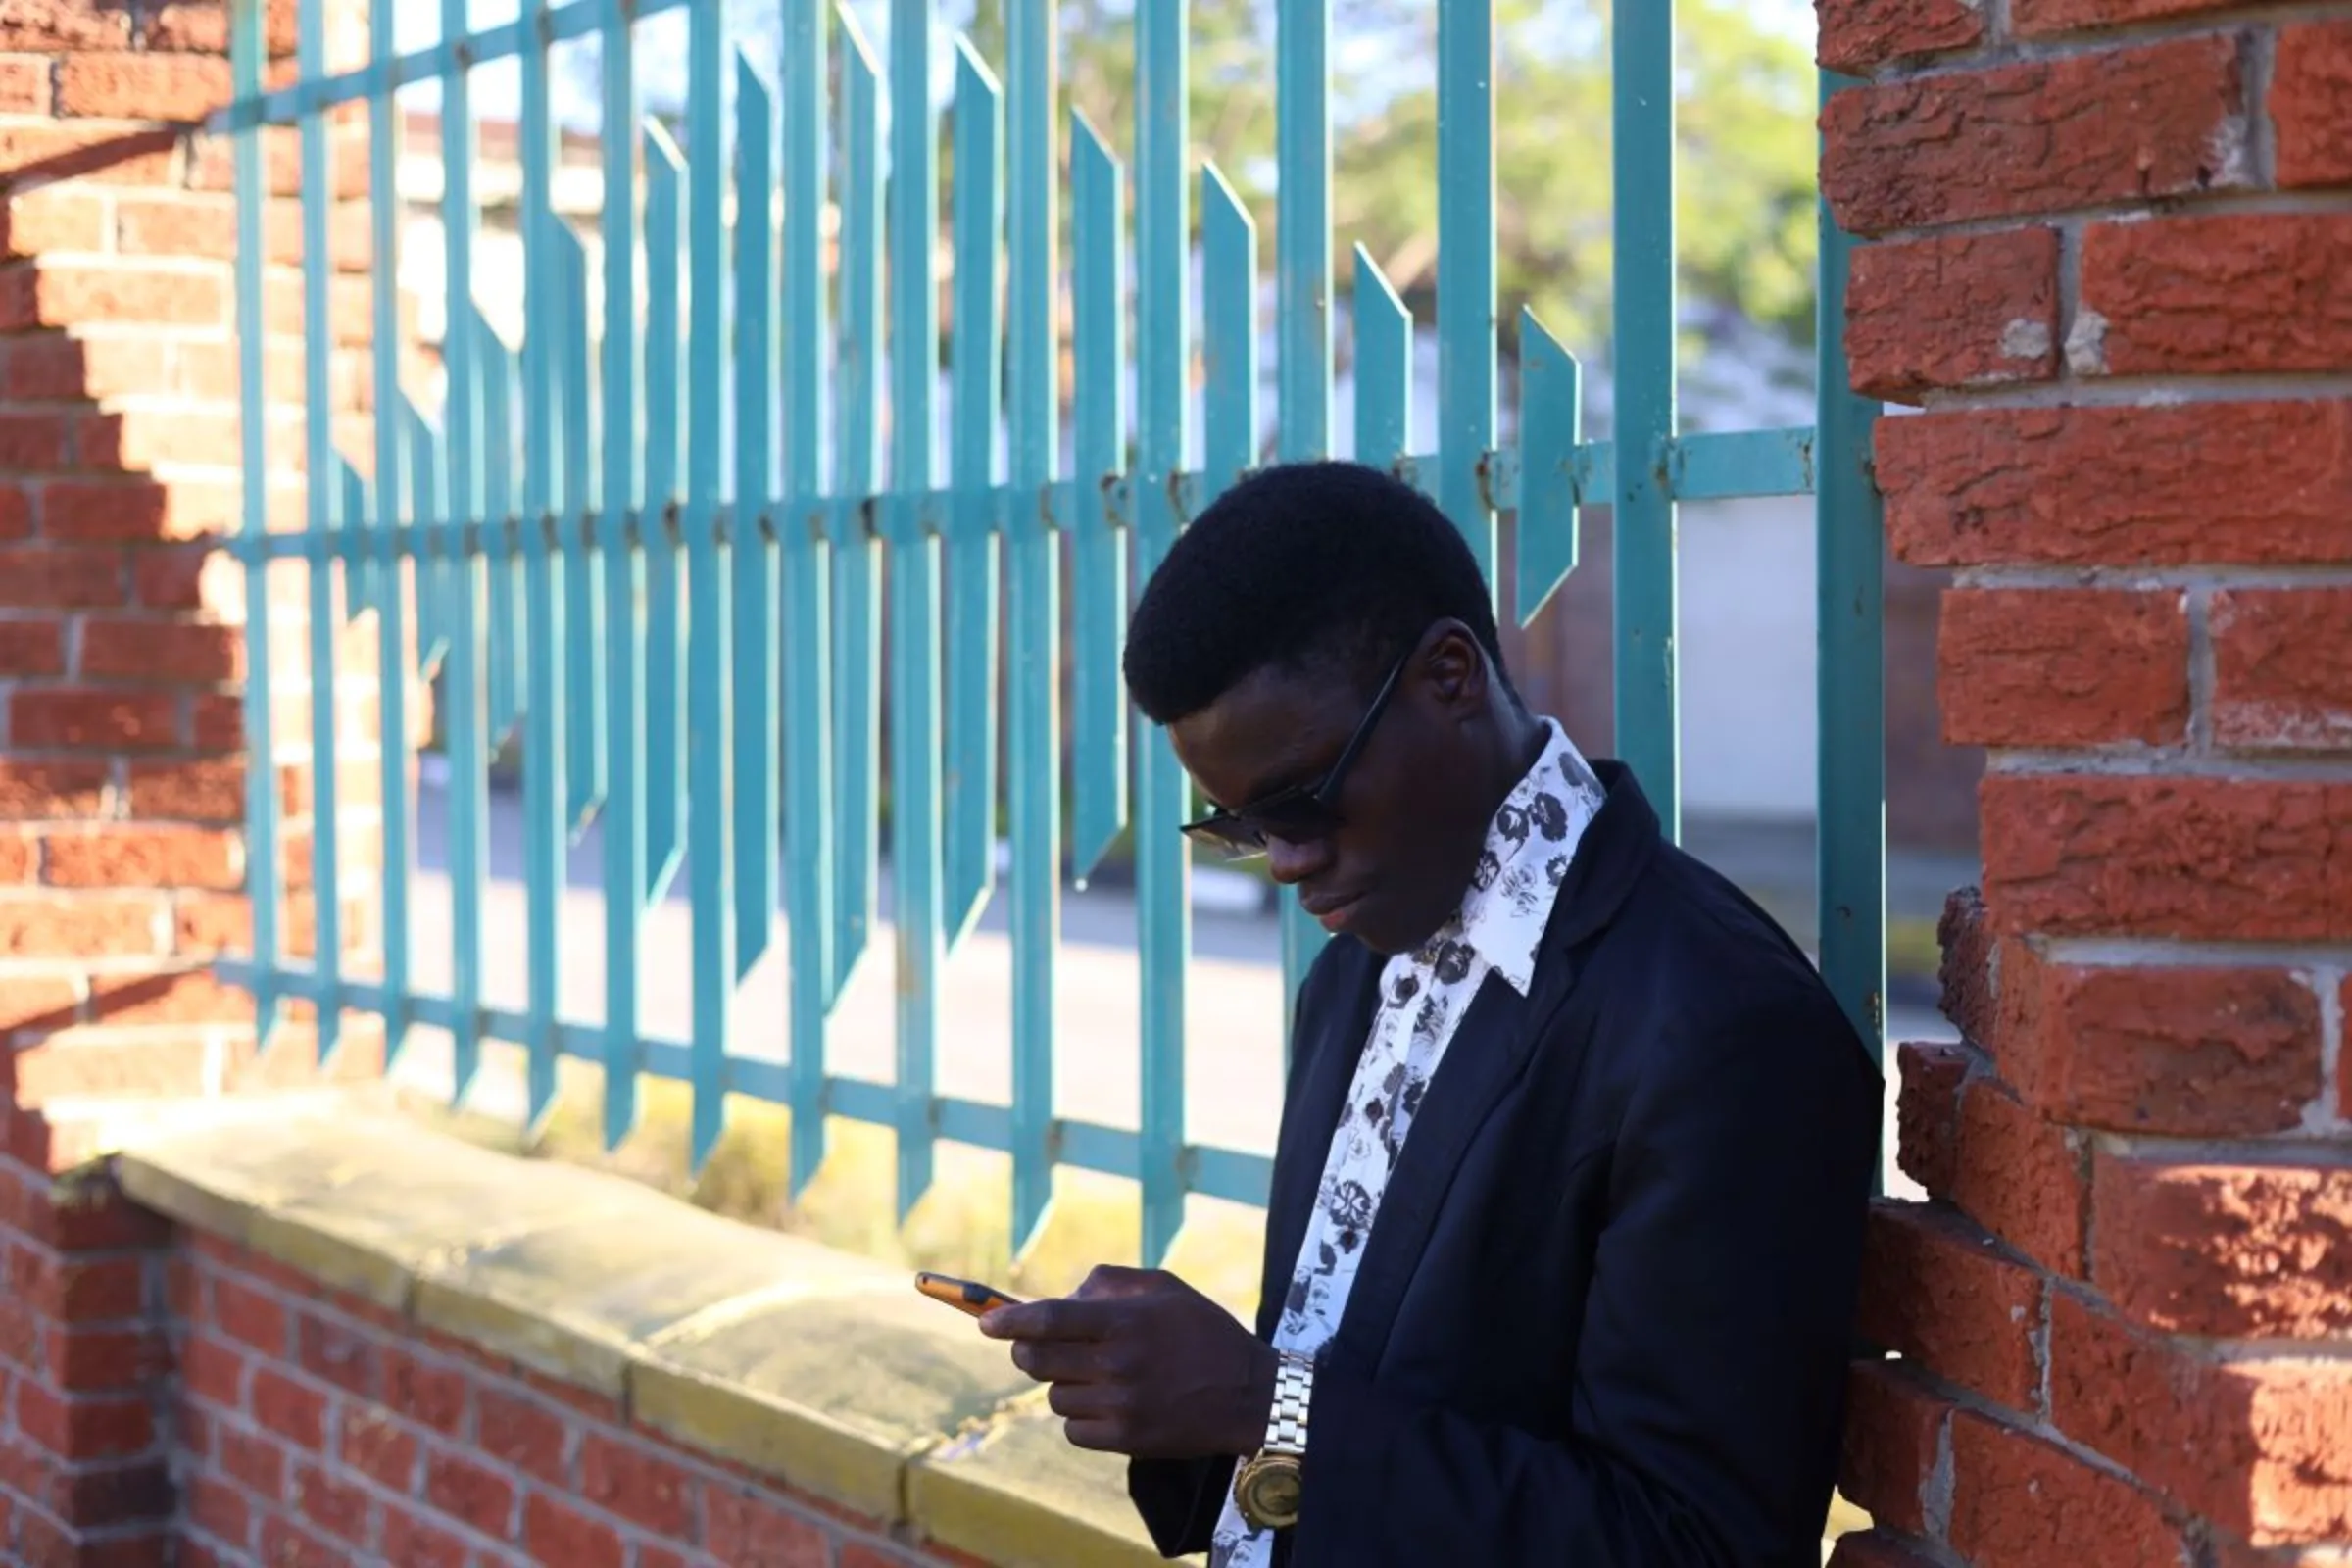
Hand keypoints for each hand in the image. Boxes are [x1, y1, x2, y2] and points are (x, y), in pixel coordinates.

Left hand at [978, 1264, 1276, 1459]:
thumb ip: (1108, 1284)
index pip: (1047, 1319)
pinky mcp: (1127, 1440)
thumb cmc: (1203, 1331)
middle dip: (1026, 1350)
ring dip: (1062, 1383)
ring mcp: (1121, 1406)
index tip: (985, 1322)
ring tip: (1094, 1375)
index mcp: (1125, 1321)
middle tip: (1035, 1346)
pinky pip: (1073, 1429)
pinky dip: (1079, 1417)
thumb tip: (1062, 1299)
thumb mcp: (1164, 1287)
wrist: (1249, 1394)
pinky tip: (1105, 1403)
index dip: (1008, 1320)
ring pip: (1054, 1396)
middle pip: (1037, 1360)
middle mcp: (1118, 1364)